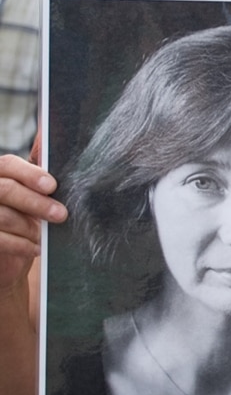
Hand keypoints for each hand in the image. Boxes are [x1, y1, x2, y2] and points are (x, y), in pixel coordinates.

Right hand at [0, 155, 67, 294]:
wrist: (6, 260)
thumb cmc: (23, 218)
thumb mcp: (33, 192)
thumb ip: (38, 168)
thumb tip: (49, 134)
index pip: (8, 164)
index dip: (30, 174)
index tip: (52, 186)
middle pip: (4, 189)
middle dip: (35, 203)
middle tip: (60, 214)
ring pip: (1, 215)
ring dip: (28, 227)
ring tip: (43, 234)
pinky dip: (20, 245)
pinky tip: (35, 248)